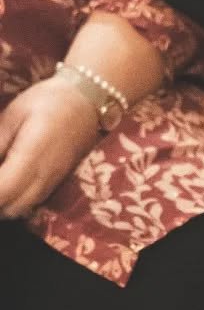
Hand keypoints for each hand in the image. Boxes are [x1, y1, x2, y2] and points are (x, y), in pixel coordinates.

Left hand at [0, 78, 102, 218]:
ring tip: (0, 180)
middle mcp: (45, 175)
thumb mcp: (14, 115)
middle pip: (9, 208)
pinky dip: (15, 200)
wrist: (90, 99)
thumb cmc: (50, 100)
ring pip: (21, 209)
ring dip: (3, 203)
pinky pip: (32, 202)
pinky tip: (8, 182)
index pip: (2, 191)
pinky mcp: (58, 180)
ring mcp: (54, 180)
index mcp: (32, 156)